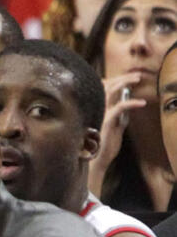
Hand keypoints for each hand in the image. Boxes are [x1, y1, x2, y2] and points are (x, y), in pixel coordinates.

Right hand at [88, 73, 147, 195]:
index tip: (124, 78)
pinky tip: (141, 103)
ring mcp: (100, 113)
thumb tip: (128, 105)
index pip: (101, 89)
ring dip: (125, 82)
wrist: (95, 160)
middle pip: (106, 86)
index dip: (112, 81)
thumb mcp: (111, 127)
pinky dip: (132, 102)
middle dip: (121, 78)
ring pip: (111, 91)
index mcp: (93, 109)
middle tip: (135, 76)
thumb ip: (117, 115)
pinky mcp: (107, 120)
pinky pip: (121, 106)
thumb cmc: (101, 146)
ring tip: (138, 79)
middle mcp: (94, 108)